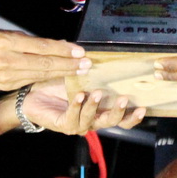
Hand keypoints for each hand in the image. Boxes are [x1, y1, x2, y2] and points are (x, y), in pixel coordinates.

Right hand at [0, 30, 91, 90]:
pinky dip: (46, 78)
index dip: (63, 51)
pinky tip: (59, 76)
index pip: (41, 48)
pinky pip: (30, 81)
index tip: (80, 51)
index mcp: (7, 43)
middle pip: (44, 64)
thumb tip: (56, 45)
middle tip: (86, 64)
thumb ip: (30, 41)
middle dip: (68, 65)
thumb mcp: (5, 34)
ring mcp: (6, 76)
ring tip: (79, 71)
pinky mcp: (6, 86)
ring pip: (40, 75)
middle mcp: (7, 61)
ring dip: (62, 74)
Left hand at [22, 78, 145, 134]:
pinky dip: (77, 106)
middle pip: (111, 122)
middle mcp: (92, 120)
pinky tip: (78, 95)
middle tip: (124, 98)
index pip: (121, 119)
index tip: (143, 107)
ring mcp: (79, 125)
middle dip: (119, 112)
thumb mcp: (79, 75)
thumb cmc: (57, 86)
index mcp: (100, 110)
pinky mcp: (65, 125)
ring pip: (93, 120)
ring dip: (96, 106)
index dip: (133, 116)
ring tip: (97, 93)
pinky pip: (74, 118)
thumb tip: (100, 52)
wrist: (33, 94)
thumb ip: (92, 68)